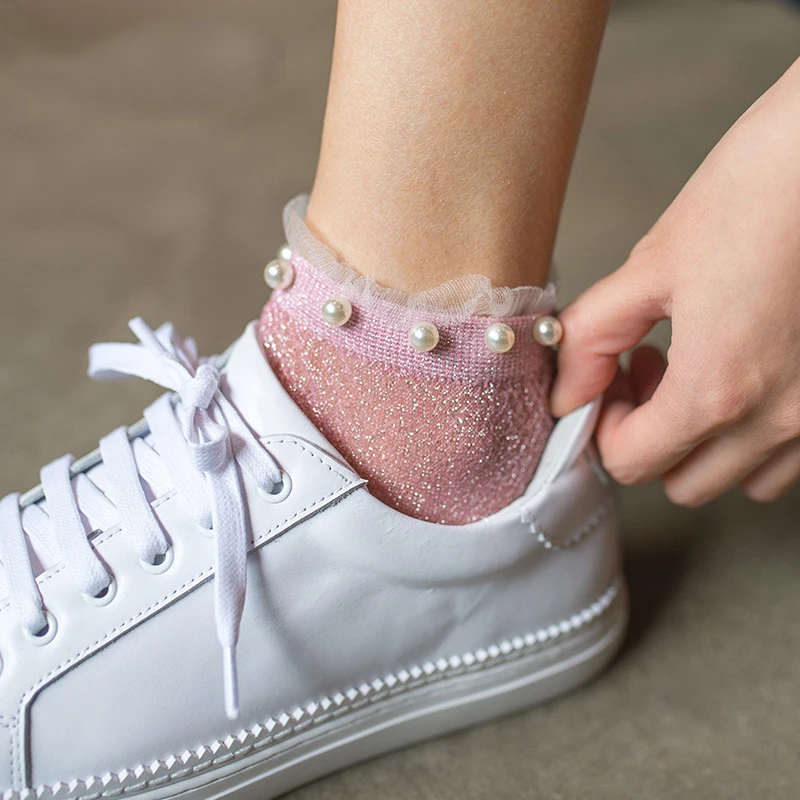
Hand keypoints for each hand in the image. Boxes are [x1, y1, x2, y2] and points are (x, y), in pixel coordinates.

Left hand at [551, 57, 799, 505]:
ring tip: (703, 369)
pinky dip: (758, 432)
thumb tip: (565, 393)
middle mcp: (780, 419)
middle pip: (684, 484)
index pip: (629, 463)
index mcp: (719, 389)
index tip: (608, 381)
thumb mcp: (653, 264)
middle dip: (650, 437)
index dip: (602, 426)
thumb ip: (592, 339)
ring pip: (745, 479)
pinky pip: (792, 455)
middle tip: (648, 373)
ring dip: (707, 440)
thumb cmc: (761, 190)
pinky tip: (750, 368)